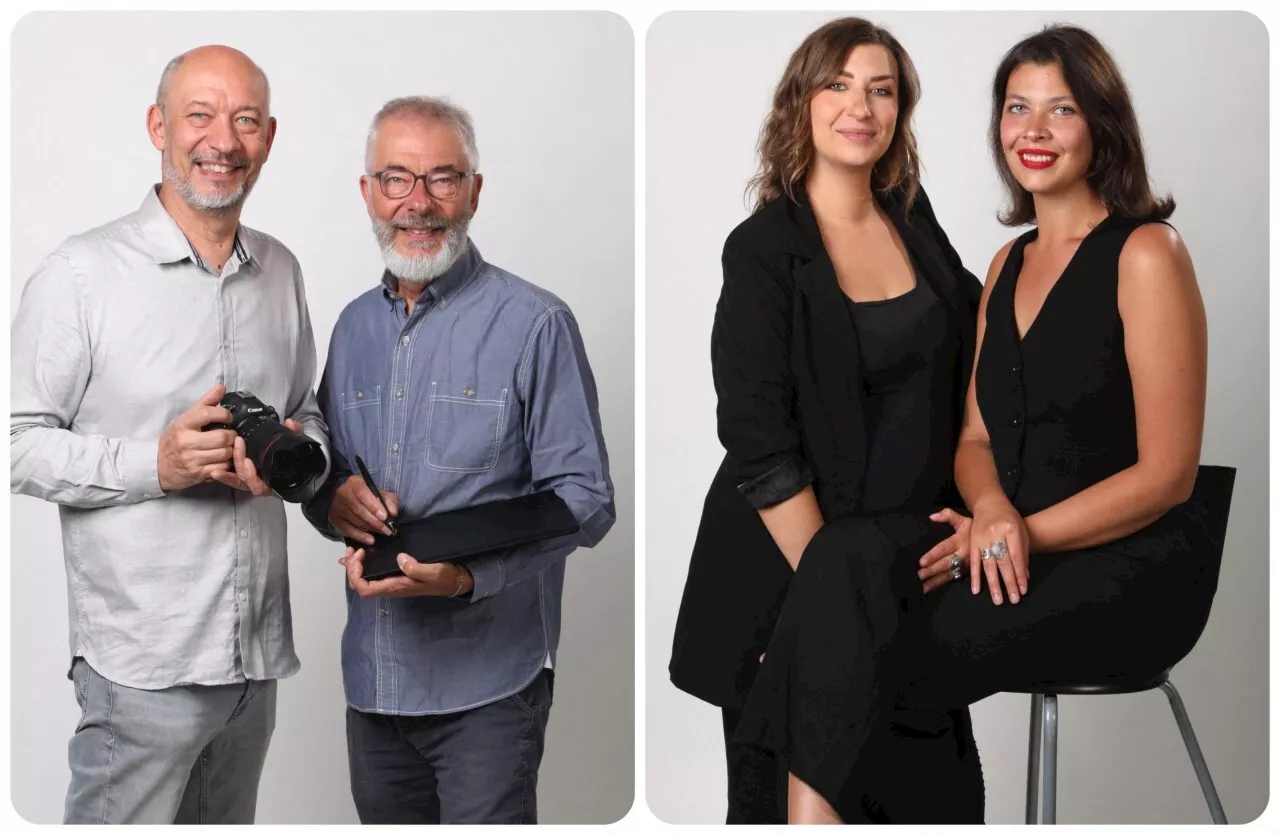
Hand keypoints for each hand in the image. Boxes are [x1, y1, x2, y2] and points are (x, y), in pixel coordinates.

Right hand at [157, 384, 235, 491]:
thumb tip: (221, 387)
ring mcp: (192, 459)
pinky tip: (223, 458)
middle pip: (223, 437)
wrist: (158, 465)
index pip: (208, 414)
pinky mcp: (198, 473)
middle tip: (230, 435)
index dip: (224, 414)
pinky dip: (227, 462)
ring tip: (227, 446)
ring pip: (225, 453)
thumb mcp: (186, 419)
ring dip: (232, 449)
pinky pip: (222, 467)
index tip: (227, 417)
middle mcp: (186, 442)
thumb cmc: (175, 439)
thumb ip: (205, 403)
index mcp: (183, 425)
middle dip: (232, 435)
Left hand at [209, 418, 305, 495]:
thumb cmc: (294, 459)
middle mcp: (262, 485)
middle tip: (238, 443)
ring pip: (238, 479)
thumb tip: (291, 423)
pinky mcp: (243, 479)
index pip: (260, 485)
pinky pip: (233, 480)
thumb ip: (295, 434)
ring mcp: (251, 483)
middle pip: (246, 479)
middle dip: (240, 462)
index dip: (252, 475)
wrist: (295, 468)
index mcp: (273, 482)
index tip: (248, 460)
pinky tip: (215, 471)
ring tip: (225, 453)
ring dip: (229, 470)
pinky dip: (224, 477)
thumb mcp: (296, 445)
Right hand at [329, 475, 397, 544]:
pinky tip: (370, 540)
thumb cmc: (368, 495)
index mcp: (355, 483)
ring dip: (370, 529)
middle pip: (358, 510)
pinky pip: (348, 530)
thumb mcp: (380, 493)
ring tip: (382, 532)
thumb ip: (389, 500)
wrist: (348, 496)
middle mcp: (343, 494)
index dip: (374, 506)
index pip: (363, 494)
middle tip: (387, 530)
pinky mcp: (335, 519)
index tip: (385, 517)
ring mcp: (337, 507)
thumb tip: (393, 512)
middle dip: (375, 521)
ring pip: (355, 521)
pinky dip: (360, 536)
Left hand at [339, 548, 472, 598]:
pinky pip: (372, 574)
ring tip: (354, 549)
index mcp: (396, 587)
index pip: (364, 588)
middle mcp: (390, 587)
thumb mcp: (434, 572)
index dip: (355, 574)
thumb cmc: (444, 578)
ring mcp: (392, 582)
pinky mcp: (395, 576)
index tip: (360, 555)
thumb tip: (400, 559)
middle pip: (359, 584)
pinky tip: (361, 554)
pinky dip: (362, 565)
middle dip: (351, 568)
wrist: (455, 582)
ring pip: (364, 579)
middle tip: (354, 549)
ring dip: (355, 566)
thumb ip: (417, 568)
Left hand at [917, 508, 972, 593]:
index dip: (933, 555)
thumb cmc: (975, 528)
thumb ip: (948, 515)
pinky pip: (953, 578)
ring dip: (935, 581)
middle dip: (932, 570)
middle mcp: (963, 555)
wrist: (995, 539)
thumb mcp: (963, 520)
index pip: (944, 548)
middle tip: (919, 576)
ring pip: (949, 574)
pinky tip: (931, 589)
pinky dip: (941, 584)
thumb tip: (932, 516)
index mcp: (960, 541)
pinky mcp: (967, 572)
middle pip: (946, 563)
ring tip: (923, 587)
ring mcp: (965, 565)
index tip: (921, 562)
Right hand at [968, 498, 1030, 604]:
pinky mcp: (972, 543)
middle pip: (1004, 563)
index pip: (1017, 557)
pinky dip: (975, 577)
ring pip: (989, 565)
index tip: (1023, 590)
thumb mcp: (1021, 531)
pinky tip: (977, 590)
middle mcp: (996, 534)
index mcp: (1011, 529)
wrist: (990, 504)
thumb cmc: (1009, 519)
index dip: (1020, 574)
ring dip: (994, 584)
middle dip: (1010, 583)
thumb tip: (1025, 577)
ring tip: (998, 600)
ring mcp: (982, 539)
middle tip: (1014, 599)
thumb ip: (1023, 553)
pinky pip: (974, 562)